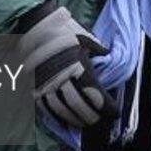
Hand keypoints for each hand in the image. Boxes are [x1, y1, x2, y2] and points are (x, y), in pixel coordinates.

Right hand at [18, 4, 118, 126]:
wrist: (34, 26)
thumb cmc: (64, 31)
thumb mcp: (87, 38)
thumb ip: (100, 52)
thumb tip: (110, 59)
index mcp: (78, 67)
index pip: (96, 96)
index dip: (108, 108)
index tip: (115, 113)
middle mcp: (62, 79)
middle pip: (80, 107)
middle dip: (93, 117)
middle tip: (102, 120)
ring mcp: (47, 85)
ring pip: (63, 111)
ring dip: (76, 120)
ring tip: (86, 123)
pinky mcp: (35, 87)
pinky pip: (47, 108)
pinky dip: (58, 117)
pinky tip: (66, 121)